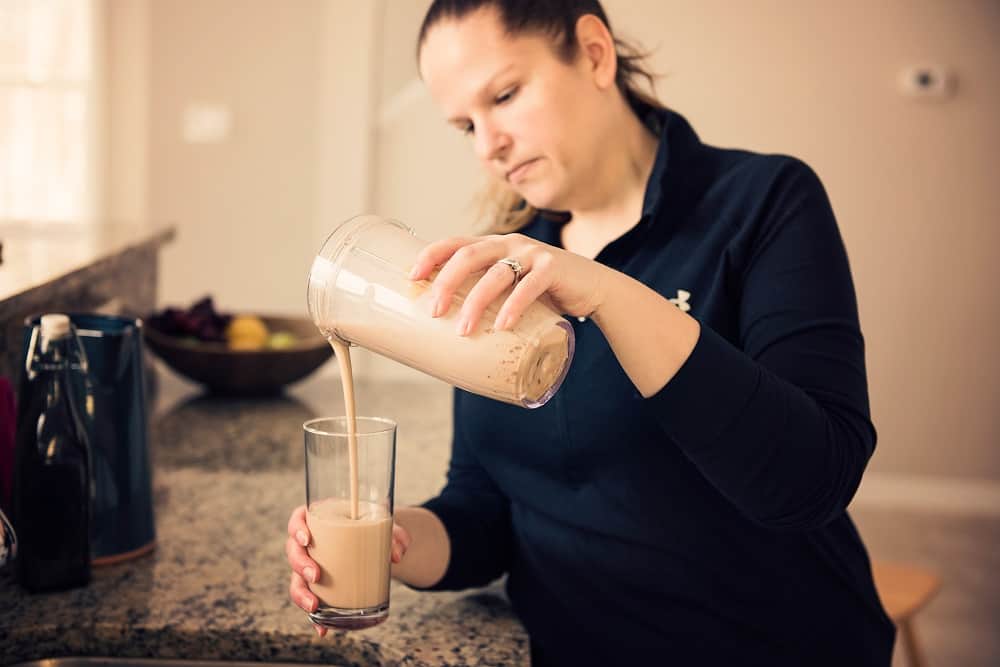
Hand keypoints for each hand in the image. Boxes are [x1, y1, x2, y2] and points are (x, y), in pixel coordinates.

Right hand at [285, 504, 410, 637]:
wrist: (381, 547)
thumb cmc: (378, 530)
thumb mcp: (390, 528)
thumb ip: (397, 536)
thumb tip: (397, 555)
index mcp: (321, 521)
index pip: (298, 519)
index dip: (296, 528)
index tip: (306, 539)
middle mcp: (310, 545)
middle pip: (293, 551)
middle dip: (300, 565)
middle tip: (316, 576)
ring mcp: (312, 567)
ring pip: (296, 579)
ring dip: (301, 595)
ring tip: (314, 606)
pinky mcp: (319, 588)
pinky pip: (312, 601)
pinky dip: (316, 618)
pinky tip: (322, 630)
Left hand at [408, 233, 608, 335]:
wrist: (592, 288)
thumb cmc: (543, 293)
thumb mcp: (510, 288)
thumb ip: (486, 297)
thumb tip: (446, 334)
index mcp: (493, 245)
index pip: (455, 242)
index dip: (431, 255)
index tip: (412, 277)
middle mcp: (509, 243)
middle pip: (470, 255)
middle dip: (447, 281)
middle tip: (434, 310)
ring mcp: (532, 253)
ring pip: (496, 273)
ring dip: (476, 302)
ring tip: (463, 329)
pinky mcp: (553, 268)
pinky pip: (530, 286)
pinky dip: (514, 306)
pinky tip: (503, 325)